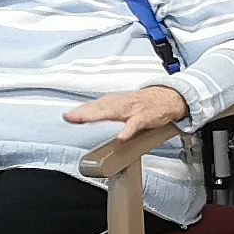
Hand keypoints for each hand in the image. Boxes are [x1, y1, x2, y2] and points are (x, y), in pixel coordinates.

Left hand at [63, 83, 187, 141]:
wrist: (167, 97)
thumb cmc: (143, 103)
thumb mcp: (122, 105)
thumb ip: (105, 110)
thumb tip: (87, 115)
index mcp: (115, 102)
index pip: (94, 106)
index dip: (80, 111)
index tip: (67, 116)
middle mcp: (121, 104)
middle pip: (99, 108)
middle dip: (84, 113)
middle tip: (70, 117)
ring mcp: (132, 110)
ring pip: (113, 112)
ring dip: (99, 116)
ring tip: (85, 120)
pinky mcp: (144, 117)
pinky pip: (135, 124)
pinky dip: (128, 129)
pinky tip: (121, 136)